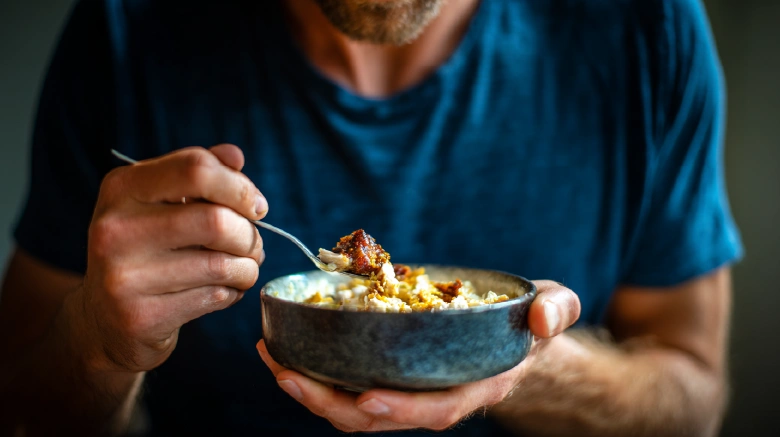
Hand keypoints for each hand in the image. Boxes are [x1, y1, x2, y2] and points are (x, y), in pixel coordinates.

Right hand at [77, 144, 266, 372]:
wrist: (106, 320)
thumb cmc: (147, 249)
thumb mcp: (162, 202)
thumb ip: (200, 174)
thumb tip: (235, 157)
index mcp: (122, 187)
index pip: (196, 169)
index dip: (240, 187)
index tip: (256, 206)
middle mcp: (115, 228)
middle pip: (217, 220)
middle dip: (250, 234)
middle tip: (253, 244)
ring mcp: (124, 275)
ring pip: (221, 264)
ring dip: (248, 267)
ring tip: (242, 268)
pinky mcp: (141, 316)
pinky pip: (215, 297)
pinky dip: (234, 292)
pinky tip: (223, 290)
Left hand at [257, 280, 579, 431]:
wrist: (511, 332)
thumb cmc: (527, 320)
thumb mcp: (552, 306)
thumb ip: (554, 311)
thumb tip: (543, 320)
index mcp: (473, 384)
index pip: (437, 408)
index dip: (403, 409)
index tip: (367, 398)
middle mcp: (435, 396)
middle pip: (378, 417)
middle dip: (330, 403)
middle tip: (288, 376)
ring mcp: (409, 389)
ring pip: (354, 407)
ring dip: (311, 390)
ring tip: (273, 361)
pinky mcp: (390, 374)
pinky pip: (348, 385)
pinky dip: (316, 373)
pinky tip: (288, 351)